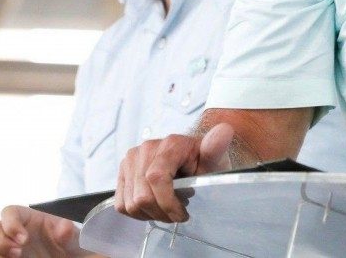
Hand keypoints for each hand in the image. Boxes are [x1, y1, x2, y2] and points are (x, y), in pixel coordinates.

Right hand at [0, 205, 87, 257]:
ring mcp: (6, 246)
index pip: (8, 212)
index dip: (11, 224)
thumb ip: (68, 230)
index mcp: (27, 217)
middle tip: (18, 253)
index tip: (24, 239)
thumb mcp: (73, 236)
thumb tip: (64, 229)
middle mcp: (12, 230)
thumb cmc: (69, 243)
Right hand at [115, 123, 233, 221]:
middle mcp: (146, 148)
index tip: (182, 215)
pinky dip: (138, 212)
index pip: (156, 178)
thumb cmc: (205, 162)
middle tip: (178, 214)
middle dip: (161, 212)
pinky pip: (121, 203)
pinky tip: (155, 206)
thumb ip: (216, 148)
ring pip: (130, 203)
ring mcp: (131, 159)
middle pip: (142, 196)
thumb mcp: (215, 159)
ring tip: (168, 208)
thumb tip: (224, 131)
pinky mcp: (123, 171)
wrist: (193, 158)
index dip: (167, 203)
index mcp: (170, 143)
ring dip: (151, 214)